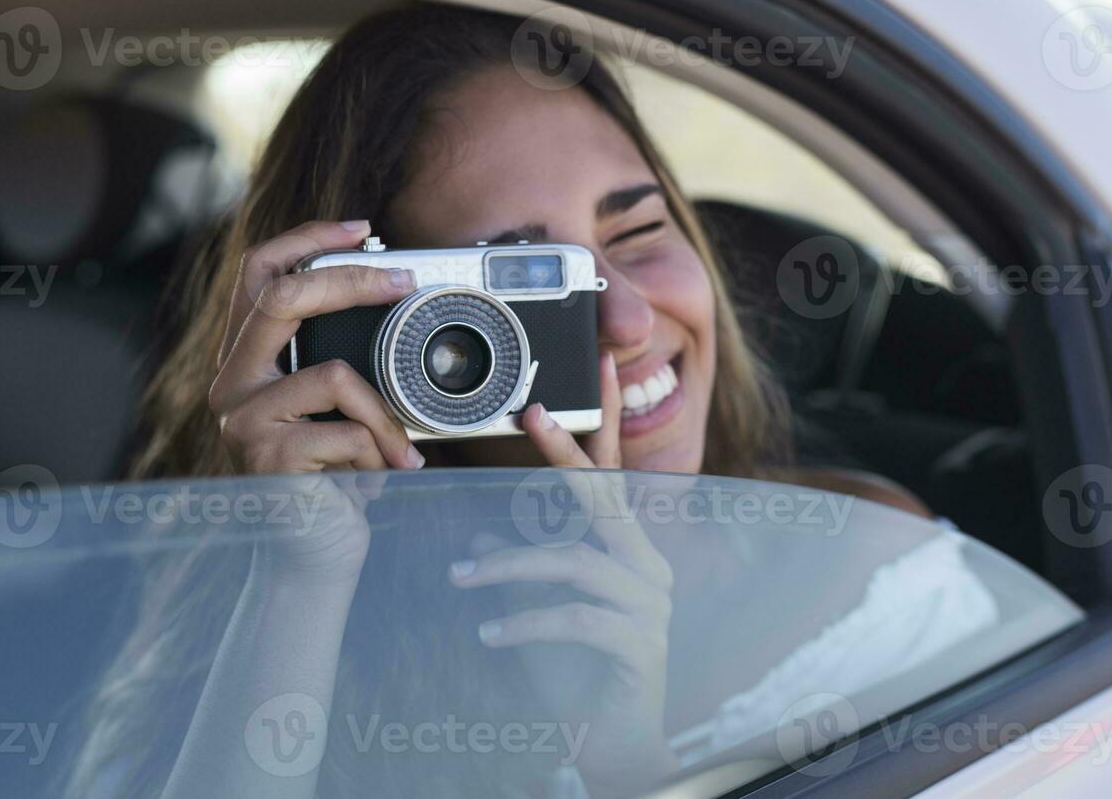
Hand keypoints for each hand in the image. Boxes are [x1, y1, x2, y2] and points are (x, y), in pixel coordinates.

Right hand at [208, 219, 425, 584]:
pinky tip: (378, 477)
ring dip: (385, 413)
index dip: (306, 237)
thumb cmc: (340, 471)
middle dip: (352, 279)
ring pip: (333, 374)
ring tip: (400, 448)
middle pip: (282, 297)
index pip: (258, 272)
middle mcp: (232, 381)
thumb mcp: (345, 403)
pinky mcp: (264, 457)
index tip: (362, 227)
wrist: (319, 551)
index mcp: (249, 357)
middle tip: (406, 282)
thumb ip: (351, 353)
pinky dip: (379, 451)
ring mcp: (241, 419)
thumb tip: (400, 292)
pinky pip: (347, 430)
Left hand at [450, 355, 679, 794]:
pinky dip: (527, 621)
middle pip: (604, 497)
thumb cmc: (579, 675)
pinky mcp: (639, 644)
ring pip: (575, 562)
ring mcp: (650, 605)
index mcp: (628, 551)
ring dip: (510, 565)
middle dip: (566, 451)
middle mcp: (647, 567)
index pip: (612, 477)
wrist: (614, 748)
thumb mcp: (536, 611)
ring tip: (461, 576)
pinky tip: (490, 632)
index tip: (596, 362)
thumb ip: (519, 571)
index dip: (603, 421)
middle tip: (530, 412)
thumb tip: (481, 533)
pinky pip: (576, 617)